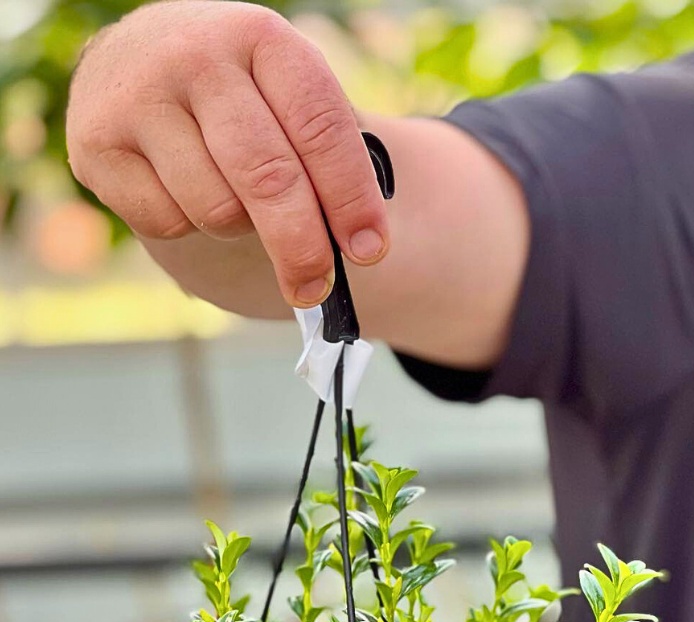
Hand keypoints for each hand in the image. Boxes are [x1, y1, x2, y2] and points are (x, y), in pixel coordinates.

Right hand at [67, 0, 389, 306]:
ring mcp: (140, 97)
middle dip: (302, 246)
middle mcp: (197, 55)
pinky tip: (181, 189)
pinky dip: (186, 227)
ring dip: (237, 227)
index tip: (370, 250)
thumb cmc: (237, 97)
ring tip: (230, 194)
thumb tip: (362, 246)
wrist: (137, 63)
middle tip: (317, 287)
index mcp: (262, 37)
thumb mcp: (285, 100)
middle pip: (268, 177)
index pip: (319, 126)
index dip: (350, 197)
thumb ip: (323, 158)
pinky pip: (167, 223)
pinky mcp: (98, 143)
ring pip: (217, 208)